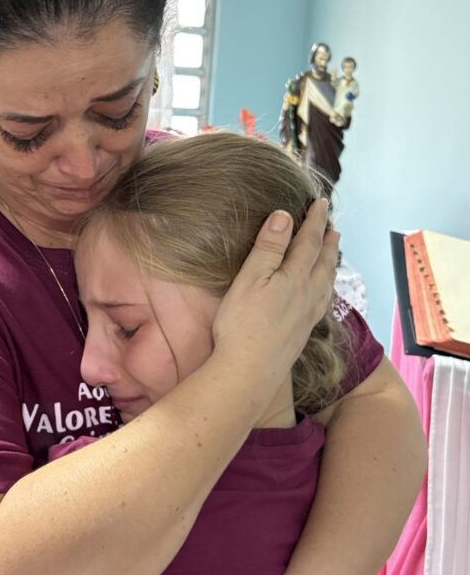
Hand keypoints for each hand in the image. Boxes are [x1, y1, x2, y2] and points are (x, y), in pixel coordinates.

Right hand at [212, 199, 338, 385]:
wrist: (250, 371)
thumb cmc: (243, 324)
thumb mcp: (250, 278)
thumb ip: (269, 247)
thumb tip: (285, 217)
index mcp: (296, 277)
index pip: (309, 241)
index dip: (314, 220)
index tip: (321, 203)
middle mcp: (309, 294)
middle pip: (323, 261)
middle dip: (327, 240)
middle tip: (332, 225)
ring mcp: (308, 315)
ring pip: (326, 282)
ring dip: (330, 263)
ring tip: (332, 253)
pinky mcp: (303, 332)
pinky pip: (323, 301)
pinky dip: (326, 287)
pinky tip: (322, 293)